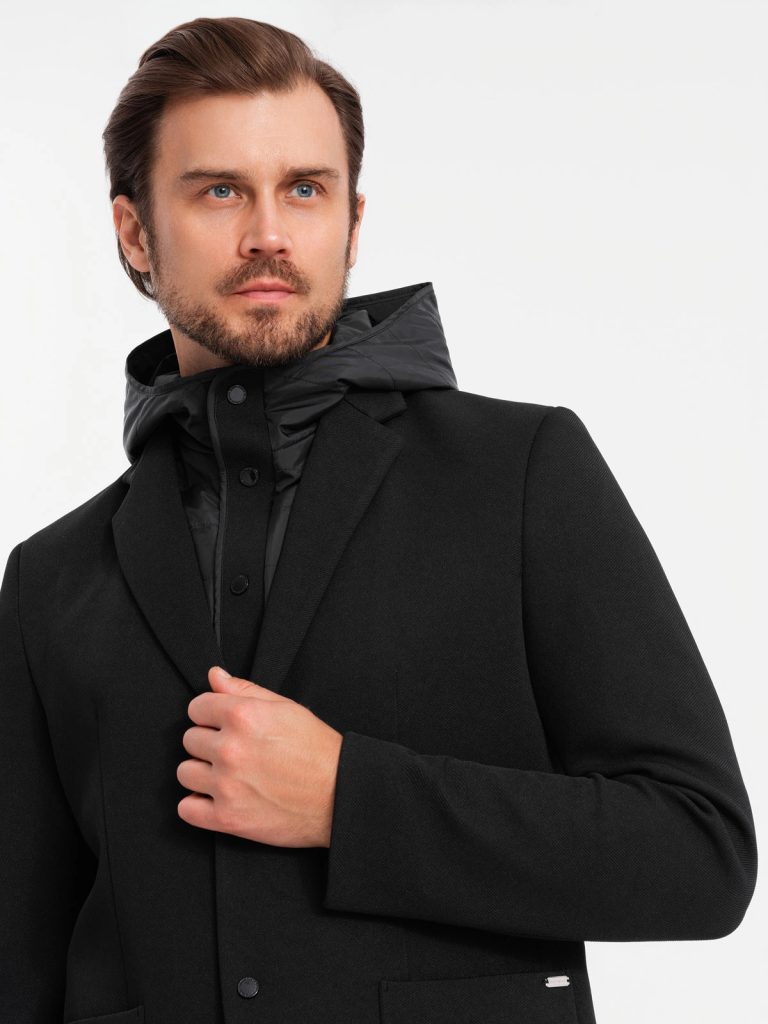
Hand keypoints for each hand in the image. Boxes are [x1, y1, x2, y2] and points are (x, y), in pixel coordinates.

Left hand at [176, 665, 342, 847]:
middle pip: (189, 740)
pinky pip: (186, 809)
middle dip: (209, 743)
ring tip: (228, 775)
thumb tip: (215, 676)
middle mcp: (230, 749)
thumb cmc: (317, 752)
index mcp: (243, 716)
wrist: (339, 795)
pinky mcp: (227, 818)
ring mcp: (226, 785)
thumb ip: (245, 690)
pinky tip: (218, 798)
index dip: (210, 715)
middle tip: (235, 751)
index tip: (221, 725)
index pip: (196, 707)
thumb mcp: (286, 708)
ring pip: (184, 773)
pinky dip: (198, 806)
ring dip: (202, 774)